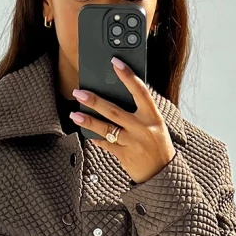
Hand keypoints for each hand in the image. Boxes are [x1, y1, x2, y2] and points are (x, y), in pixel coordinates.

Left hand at [70, 57, 176, 183]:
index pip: (140, 91)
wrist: (161, 172)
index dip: (128, 76)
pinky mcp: (124, 155)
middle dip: (95, 101)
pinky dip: (95, 138)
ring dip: (88, 121)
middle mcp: (142, 128)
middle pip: (114, 111)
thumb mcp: (155, 124)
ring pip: (106, 129)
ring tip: (74, 114)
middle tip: (79, 92)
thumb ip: (140, 111)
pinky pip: (106, 144)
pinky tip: (85, 132)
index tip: (115, 62)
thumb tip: (116, 95)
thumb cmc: (157, 144)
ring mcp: (132, 142)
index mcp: (153, 116)